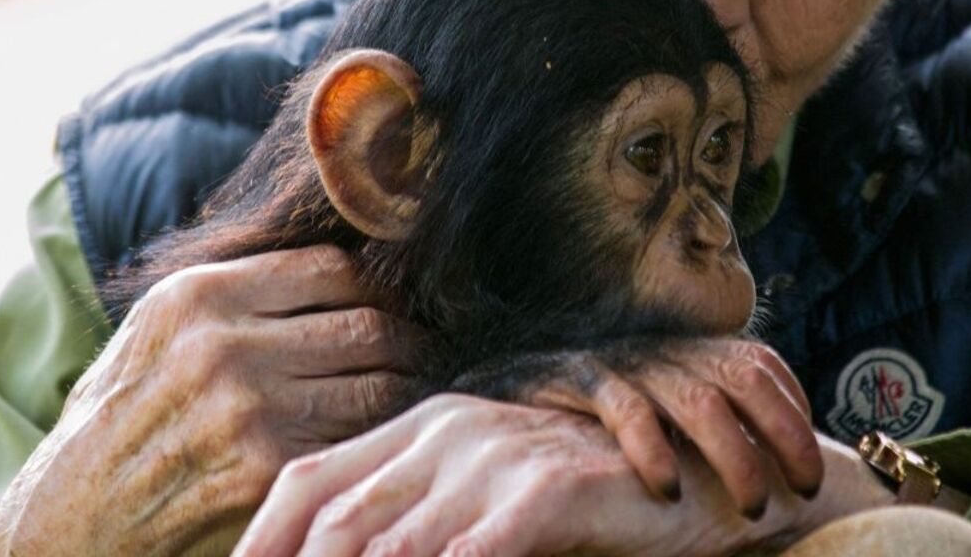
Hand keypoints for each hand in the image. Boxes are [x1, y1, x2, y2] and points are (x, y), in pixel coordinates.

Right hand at [0, 245, 418, 555]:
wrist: (74, 517)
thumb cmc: (121, 423)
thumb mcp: (157, 334)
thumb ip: (233, 297)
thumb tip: (331, 269)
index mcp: (197, 296)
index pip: (330, 267)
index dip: (371, 289)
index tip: (384, 308)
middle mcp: (224, 344)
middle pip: (366, 323)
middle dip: (403, 341)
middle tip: (419, 354)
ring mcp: (250, 408)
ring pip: (377, 382)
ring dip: (403, 391)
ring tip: (410, 394)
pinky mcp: (270, 468)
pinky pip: (358, 439)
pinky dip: (380, 440)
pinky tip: (381, 442)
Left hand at [232, 393, 826, 556]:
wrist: (711, 475)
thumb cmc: (594, 504)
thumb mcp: (491, 507)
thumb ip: (423, 528)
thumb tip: (344, 552)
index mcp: (423, 427)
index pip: (308, 478)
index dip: (259, 543)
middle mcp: (449, 429)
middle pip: (334, 515)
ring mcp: (496, 453)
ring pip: (388, 543)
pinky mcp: (546, 485)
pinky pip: (468, 554)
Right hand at [506, 337, 824, 512]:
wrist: (488, 397)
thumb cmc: (582, 423)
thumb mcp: (649, 415)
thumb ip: (699, 430)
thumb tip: (769, 481)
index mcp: (684, 355)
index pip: (760, 363)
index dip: (795, 408)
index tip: (810, 468)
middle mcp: (660, 354)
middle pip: (743, 376)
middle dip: (783, 433)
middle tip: (803, 492)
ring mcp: (619, 365)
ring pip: (697, 399)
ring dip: (735, 455)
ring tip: (753, 509)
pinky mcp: (573, 382)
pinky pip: (624, 409)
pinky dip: (653, 451)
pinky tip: (668, 492)